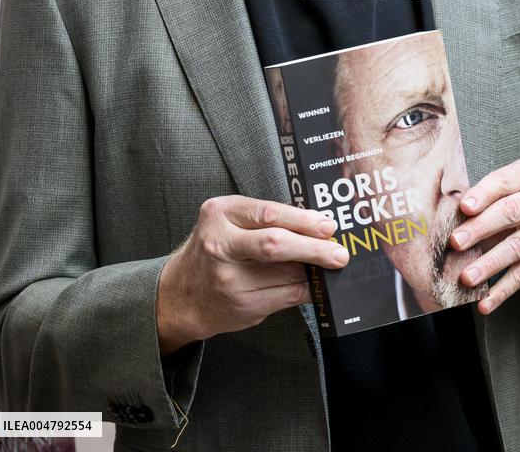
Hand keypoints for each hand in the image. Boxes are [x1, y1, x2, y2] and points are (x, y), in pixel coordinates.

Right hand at [156, 195, 347, 354]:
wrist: (180, 295)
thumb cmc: (213, 249)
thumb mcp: (227, 221)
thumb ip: (263, 218)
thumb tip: (314, 224)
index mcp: (219, 214)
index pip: (268, 213)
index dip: (302, 220)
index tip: (327, 225)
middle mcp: (220, 245)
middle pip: (276, 244)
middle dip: (314, 248)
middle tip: (338, 251)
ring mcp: (229, 279)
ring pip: (286, 274)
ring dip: (314, 270)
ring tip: (329, 264)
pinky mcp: (241, 306)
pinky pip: (286, 296)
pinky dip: (306, 289)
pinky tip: (315, 284)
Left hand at [449, 159, 519, 314]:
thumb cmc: (517, 209)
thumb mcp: (503, 194)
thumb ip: (481, 198)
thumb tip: (445, 215)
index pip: (503, 181)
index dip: (483, 194)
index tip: (463, 207)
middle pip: (511, 212)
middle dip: (480, 228)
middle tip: (456, 242)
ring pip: (518, 247)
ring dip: (489, 264)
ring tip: (466, 277)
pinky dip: (502, 290)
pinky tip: (484, 302)